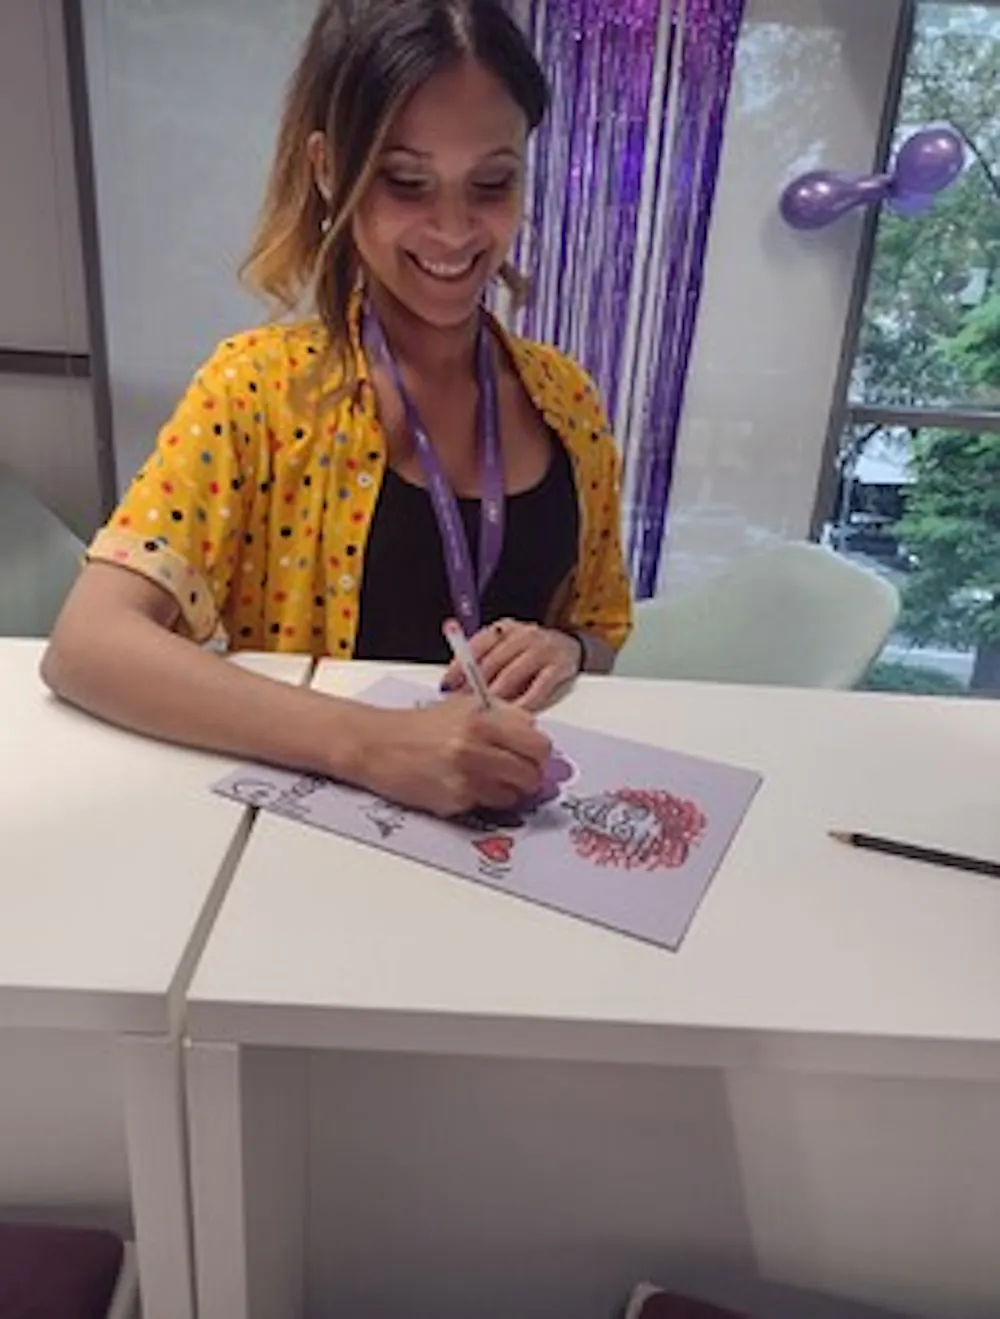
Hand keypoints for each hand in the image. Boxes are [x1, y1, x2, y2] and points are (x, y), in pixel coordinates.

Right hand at [354, 695, 551, 817]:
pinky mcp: (455, 799)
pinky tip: (465, 785)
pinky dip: (483, 798)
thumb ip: (502, 716)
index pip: (538, 743)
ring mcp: (467, 775)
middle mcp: (477, 746)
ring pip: (515, 794)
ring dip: (507, 790)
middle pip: (532, 772)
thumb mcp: (464, 706)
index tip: (530, 754)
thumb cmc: (418, 726)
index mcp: (484, 718)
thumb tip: (532, 733)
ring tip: (488, 778)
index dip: (536, 751)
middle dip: (528, 774)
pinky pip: (488, 804)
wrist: (378, 744)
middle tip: (516, 771)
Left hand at [442, 619, 582, 710]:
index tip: (447, 686)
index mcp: (504, 629)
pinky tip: (514, 713)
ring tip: (482, 714)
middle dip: (474, 686)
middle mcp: (523, 635)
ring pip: (513, 674)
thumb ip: (484, 661)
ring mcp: (543, 649)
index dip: (460, 666)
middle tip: (460, 706)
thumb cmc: (530, 652)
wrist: (571, 647)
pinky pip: (539, 687)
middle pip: (493, 661)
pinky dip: (525, 702)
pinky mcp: (559, 666)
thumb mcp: (506, 648)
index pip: (477, 645)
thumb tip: (454, 687)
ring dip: (496, 696)